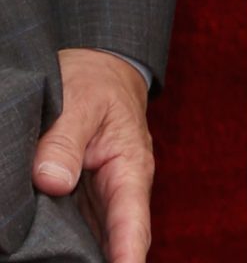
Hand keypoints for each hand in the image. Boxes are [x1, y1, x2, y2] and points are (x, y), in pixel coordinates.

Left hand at [33, 49, 153, 262]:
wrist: (99, 73)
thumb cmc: (96, 82)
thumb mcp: (81, 100)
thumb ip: (66, 140)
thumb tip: (52, 182)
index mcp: (130, 167)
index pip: (132, 222)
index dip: (127, 255)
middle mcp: (118, 193)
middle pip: (113, 244)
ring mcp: (98, 202)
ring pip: (91, 243)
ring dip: (77, 256)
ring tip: (51, 261)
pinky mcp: (78, 203)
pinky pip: (74, 233)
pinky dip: (62, 248)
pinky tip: (44, 254)